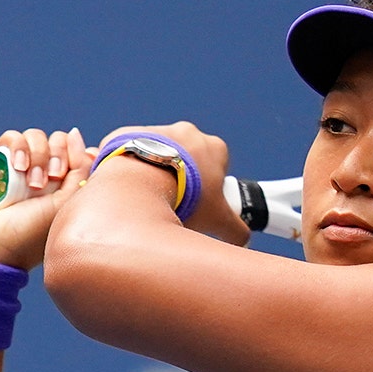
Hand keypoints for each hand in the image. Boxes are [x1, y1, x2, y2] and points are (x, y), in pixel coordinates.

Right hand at [0, 127, 95, 269]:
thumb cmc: (27, 237)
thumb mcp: (65, 206)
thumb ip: (81, 169)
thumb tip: (75, 134)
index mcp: (64, 188)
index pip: (79, 153)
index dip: (78, 154)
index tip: (69, 174)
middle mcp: (42, 176)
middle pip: (59, 141)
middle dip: (57, 155)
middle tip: (48, 180)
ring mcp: (17, 168)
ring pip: (36, 137)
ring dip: (38, 154)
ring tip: (30, 182)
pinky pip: (12, 137)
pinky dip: (18, 147)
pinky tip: (16, 167)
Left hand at [98, 122, 251, 246]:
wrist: (141, 184)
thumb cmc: (185, 197)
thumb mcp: (218, 219)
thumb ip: (236, 230)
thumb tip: (243, 241)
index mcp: (214, 147)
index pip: (218, 167)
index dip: (209, 188)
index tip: (199, 204)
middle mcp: (187, 132)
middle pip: (187, 159)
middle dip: (182, 178)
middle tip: (174, 203)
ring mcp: (157, 130)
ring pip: (158, 155)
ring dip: (155, 173)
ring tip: (149, 199)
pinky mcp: (129, 133)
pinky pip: (131, 152)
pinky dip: (131, 168)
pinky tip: (130, 188)